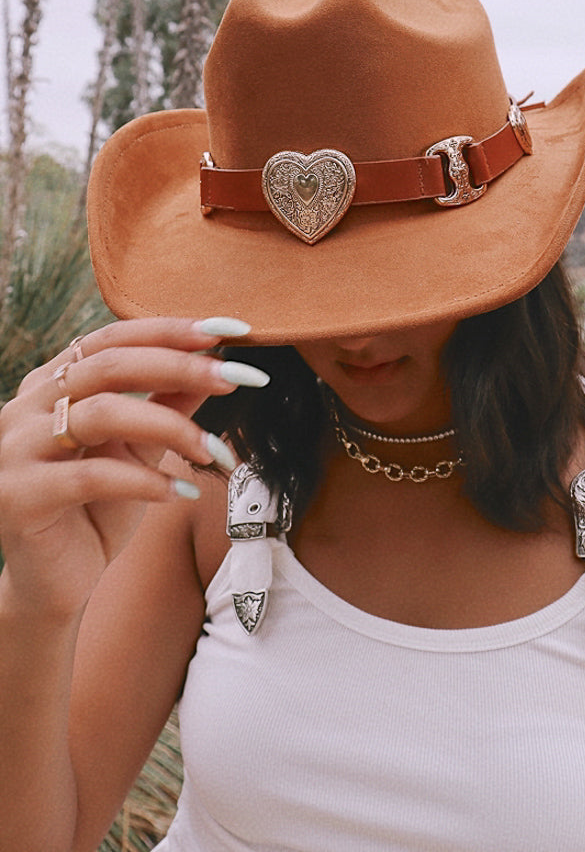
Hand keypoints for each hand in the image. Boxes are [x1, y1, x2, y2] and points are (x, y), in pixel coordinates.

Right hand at [0, 317, 267, 618]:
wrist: (55, 584)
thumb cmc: (97, 509)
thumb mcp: (140, 449)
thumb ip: (167, 405)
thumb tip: (215, 363)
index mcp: (50, 384)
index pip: (111, 339)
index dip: (170, 330)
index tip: (229, 331)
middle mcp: (25, 407)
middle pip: (108, 366)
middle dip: (179, 366)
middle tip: (234, 376)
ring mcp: (16, 450)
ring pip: (102, 414)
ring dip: (171, 427)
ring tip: (215, 450)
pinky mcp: (20, 497)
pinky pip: (91, 477)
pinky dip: (145, 481)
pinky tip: (181, 491)